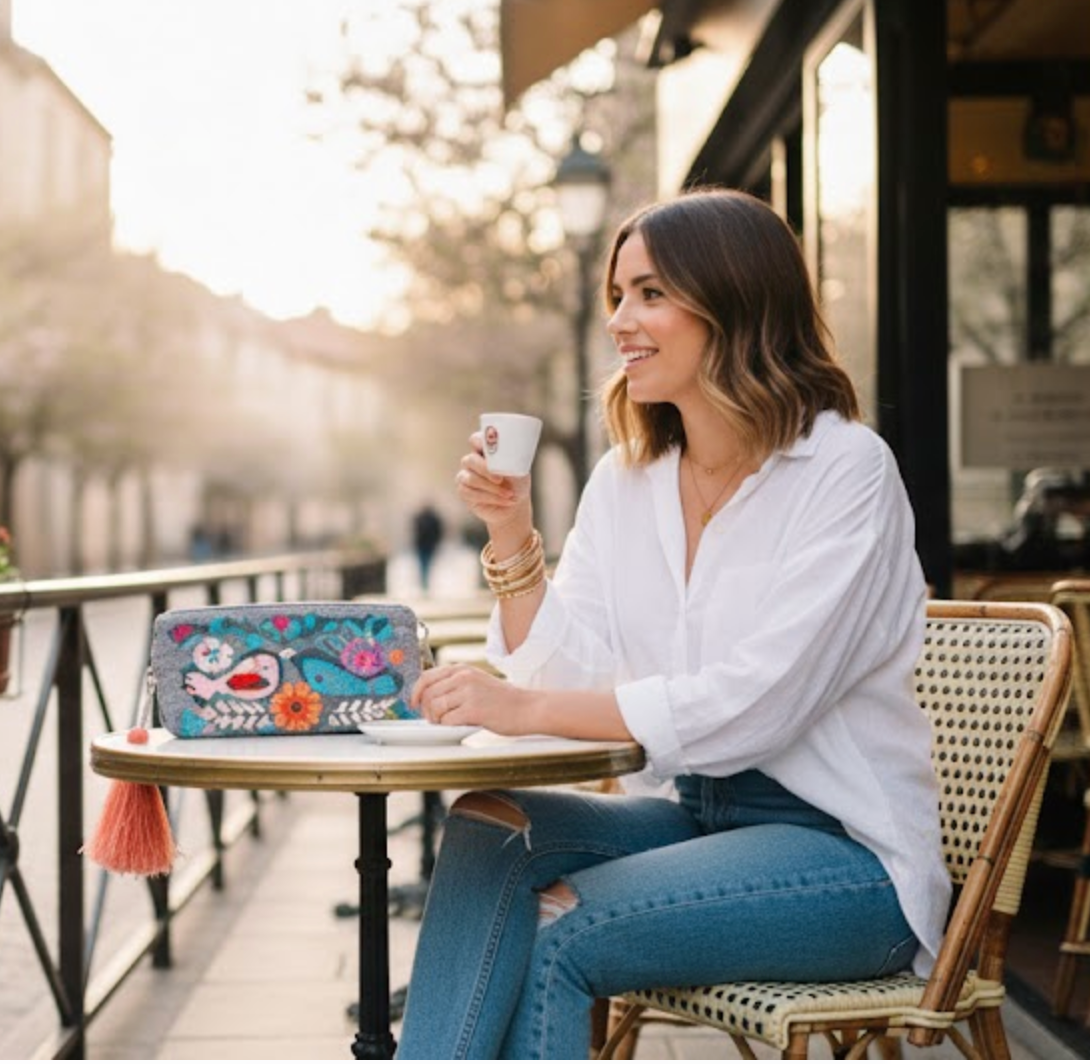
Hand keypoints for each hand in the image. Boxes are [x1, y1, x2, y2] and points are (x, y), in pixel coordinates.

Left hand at [410, 664, 532, 734]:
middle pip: (428, 695)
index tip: (414, 704)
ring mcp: (469, 692)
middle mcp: (463, 677)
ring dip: (436, 720)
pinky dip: (448, 727)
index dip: (415, 692)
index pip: (426, 677)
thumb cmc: (503, 700)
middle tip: (433, 720)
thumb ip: (455, 685)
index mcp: (462, 669)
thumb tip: (428, 698)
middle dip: (425, 711)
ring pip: (435, 708)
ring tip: (446, 724)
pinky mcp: (474, 710)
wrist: (528, 707)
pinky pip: (447, 721)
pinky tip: (459, 726)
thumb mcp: (477, 682)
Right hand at [455, 432, 531, 535]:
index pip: (476, 439)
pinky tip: (504, 500)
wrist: (516, 503)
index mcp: (486, 450)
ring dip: (492, 488)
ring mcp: (466, 475)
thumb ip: (511, 457)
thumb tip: (508, 453)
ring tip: (509, 494)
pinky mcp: (464, 491)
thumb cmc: (517, 482)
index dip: (479, 442)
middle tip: (501, 480)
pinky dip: (490, 498)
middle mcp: (473, 460)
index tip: (490, 449)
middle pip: (471, 460)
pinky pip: (470, 493)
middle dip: (486, 470)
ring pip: (471, 479)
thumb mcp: (519, 468)